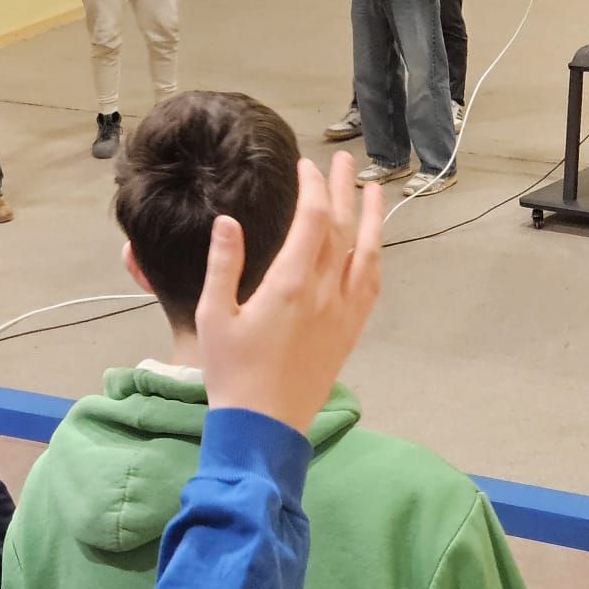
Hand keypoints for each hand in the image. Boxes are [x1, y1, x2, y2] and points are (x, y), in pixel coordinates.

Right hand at [197, 154, 384, 435]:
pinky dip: (374, 258)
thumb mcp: (214, 316)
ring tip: (373, 189)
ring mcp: (342, 314)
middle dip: (342, 189)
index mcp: (290, 285)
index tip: (305, 166)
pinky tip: (373, 247)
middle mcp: (324, 294)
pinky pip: (370, 286)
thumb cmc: (232, 372)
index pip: (311, 221)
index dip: (312, 187)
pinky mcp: (349, 333)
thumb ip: (224, 265)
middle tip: (341, 160)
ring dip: (371, 218)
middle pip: (341, 229)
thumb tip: (228, 220)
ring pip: (366, 255)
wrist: (264, 428)